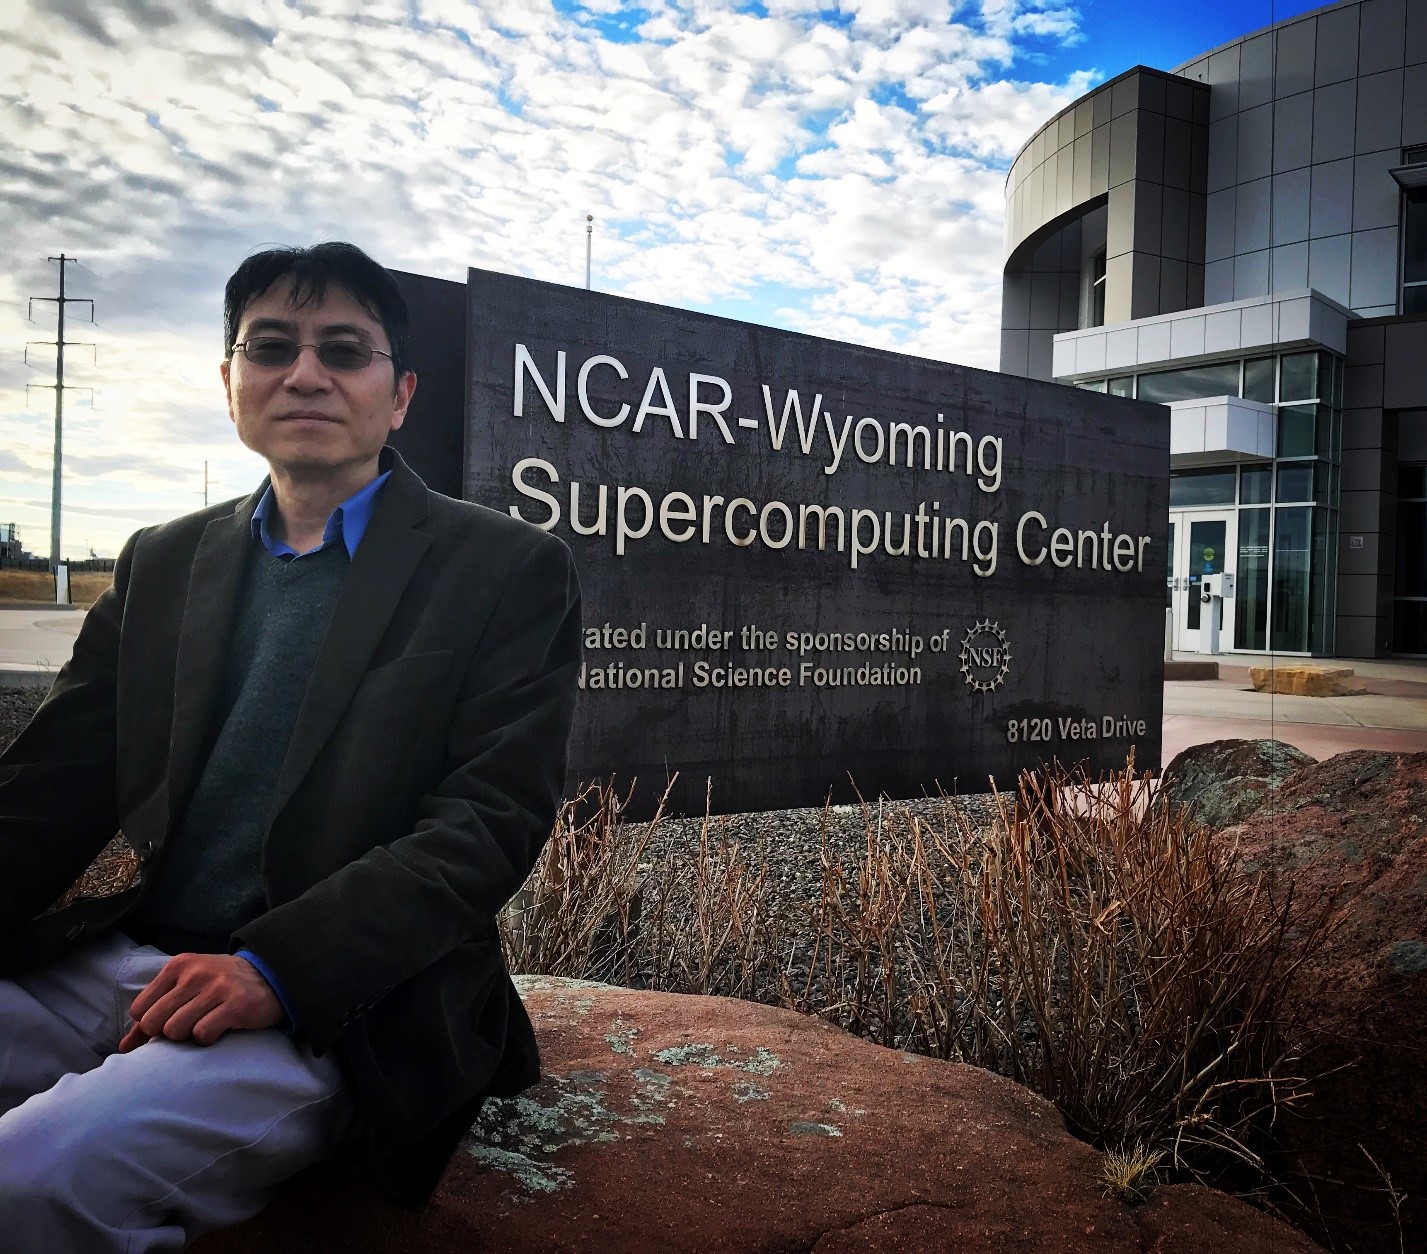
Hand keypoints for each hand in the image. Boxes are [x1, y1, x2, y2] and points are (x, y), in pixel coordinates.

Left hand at [119, 952, 282, 1051]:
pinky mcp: (236, 1005)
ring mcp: (217, 988)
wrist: (269, 977)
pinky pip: (203, 1034)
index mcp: (178, 966)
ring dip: (188, 1036)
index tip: (170, 1020)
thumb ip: (153, 1014)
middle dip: (166, 1033)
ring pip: (176, 1030)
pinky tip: (220, 1027)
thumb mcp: (185, 989)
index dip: (151, 1023)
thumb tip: (124, 1047)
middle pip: (154, 1023)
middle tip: (187, 1026)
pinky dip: (208, 1038)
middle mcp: (196, 974)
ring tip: (204, 1024)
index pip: (140, 1010)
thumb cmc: (219, 986)